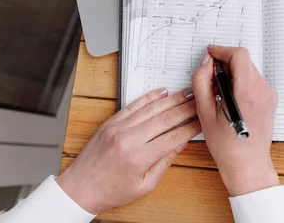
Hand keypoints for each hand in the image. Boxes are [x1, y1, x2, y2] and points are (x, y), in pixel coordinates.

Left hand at [56, 88, 200, 213]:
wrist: (80, 188)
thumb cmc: (111, 191)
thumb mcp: (144, 185)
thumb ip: (164, 163)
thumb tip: (181, 143)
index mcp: (139, 158)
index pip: (174, 136)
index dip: (191, 127)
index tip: (202, 122)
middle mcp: (129, 139)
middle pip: (165, 118)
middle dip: (186, 109)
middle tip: (200, 102)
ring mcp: (118, 128)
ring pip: (151, 108)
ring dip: (172, 99)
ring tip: (187, 94)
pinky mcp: (111, 122)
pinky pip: (133, 105)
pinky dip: (149, 97)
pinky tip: (162, 92)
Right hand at [192, 46, 279, 195]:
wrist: (247, 164)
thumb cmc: (226, 145)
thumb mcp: (204, 111)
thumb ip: (201, 81)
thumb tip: (206, 63)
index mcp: (248, 92)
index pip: (239, 55)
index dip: (222, 50)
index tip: (210, 54)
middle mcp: (263, 90)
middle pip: (244, 61)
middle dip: (225, 64)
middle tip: (210, 78)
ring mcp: (269, 95)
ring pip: (249, 70)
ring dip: (233, 74)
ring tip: (219, 93)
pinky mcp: (270, 100)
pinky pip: (254, 81)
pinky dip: (240, 83)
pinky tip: (230, 100)